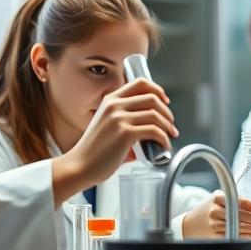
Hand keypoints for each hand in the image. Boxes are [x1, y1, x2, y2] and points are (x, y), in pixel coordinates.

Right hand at [52, 78, 176, 203]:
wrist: (80, 166)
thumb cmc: (94, 151)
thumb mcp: (107, 125)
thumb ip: (125, 120)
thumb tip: (150, 125)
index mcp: (110, 100)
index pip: (140, 83)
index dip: (158, 90)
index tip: (165, 102)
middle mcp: (115, 105)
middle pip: (152, 98)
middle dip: (167, 112)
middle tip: (170, 124)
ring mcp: (119, 118)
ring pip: (155, 115)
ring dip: (168, 126)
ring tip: (169, 136)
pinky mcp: (125, 133)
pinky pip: (154, 131)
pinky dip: (164, 139)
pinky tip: (163, 146)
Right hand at [180, 192, 250, 238]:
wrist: (190, 226)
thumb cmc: (214, 211)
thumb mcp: (230, 203)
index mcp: (218, 197)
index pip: (239, 201)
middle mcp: (215, 209)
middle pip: (239, 215)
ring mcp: (213, 223)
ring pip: (237, 227)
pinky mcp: (213, 236)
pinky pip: (232, 236)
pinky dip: (244, 237)